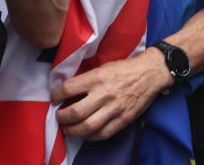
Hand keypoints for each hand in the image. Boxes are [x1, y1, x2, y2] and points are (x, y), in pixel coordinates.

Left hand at [51, 50, 169, 139]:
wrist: (149, 74)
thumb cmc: (124, 68)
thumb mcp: (103, 67)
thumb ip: (87, 79)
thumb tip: (68, 91)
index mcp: (97, 77)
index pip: (68, 89)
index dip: (56, 95)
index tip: (54, 98)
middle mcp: (104, 94)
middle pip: (75, 112)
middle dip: (62, 117)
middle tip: (58, 116)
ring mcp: (114, 108)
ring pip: (87, 126)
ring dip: (73, 130)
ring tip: (67, 129)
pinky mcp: (123, 119)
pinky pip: (103, 133)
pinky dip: (91, 136)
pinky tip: (85, 133)